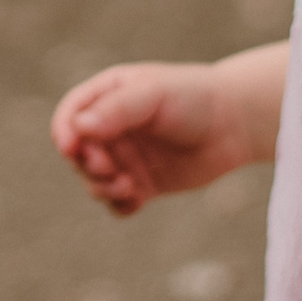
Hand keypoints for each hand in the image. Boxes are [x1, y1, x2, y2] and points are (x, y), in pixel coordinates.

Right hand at [49, 62, 244, 215]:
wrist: (236, 123)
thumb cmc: (194, 96)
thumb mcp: (153, 94)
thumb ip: (116, 110)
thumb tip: (78, 128)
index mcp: (106, 96)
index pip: (70, 117)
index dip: (65, 134)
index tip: (72, 149)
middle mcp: (111, 128)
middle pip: (78, 155)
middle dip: (88, 165)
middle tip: (109, 168)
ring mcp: (126, 157)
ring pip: (94, 181)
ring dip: (102, 188)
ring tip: (129, 186)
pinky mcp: (143, 183)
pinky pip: (118, 203)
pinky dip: (119, 205)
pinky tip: (136, 201)